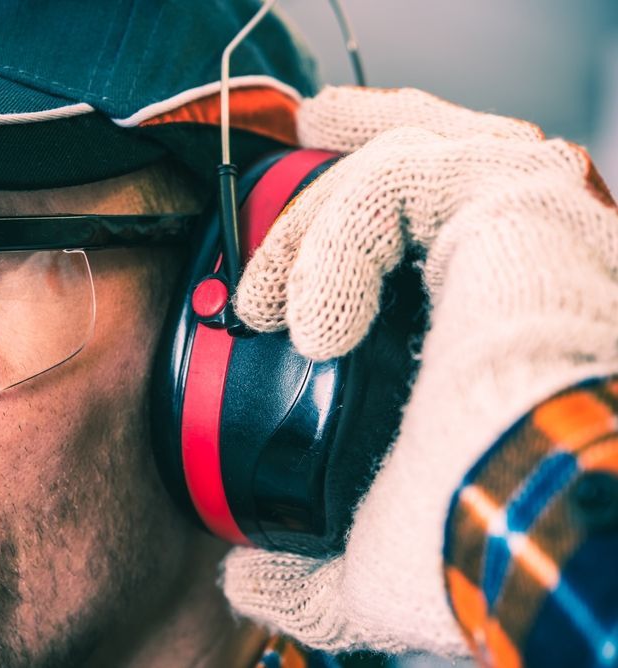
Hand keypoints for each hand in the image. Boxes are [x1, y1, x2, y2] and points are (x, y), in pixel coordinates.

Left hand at [222, 87, 617, 655]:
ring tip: (258, 302)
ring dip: (317, 217)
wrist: (527, 523)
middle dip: (366, 138)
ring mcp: (534, 225)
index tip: (307, 198)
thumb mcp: (375, 560)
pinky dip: (337, 242)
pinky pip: (400, 184)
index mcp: (505, 328)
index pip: (441, 229)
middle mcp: (532, 263)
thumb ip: (313, 568)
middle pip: (440, 156)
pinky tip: (311, 322)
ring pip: (411, 162)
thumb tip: (250, 579)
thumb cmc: (474, 543)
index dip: (370, 207)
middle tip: (304, 135)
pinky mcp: (522, 203)